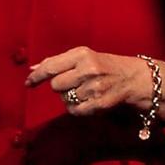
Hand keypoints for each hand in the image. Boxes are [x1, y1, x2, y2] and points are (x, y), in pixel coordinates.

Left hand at [26, 47, 164, 119]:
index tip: (28, 83)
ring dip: (71, 98)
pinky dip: (78, 109)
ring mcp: (95, 86)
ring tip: (85, 92)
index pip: (51, 66)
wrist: (136, 78)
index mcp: (81, 54)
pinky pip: (76, 111)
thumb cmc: (105, 66)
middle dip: (61, 87)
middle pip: (56, 85)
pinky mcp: (100, 102)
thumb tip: (32, 68)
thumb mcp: (83, 57)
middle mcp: (88, 68)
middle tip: (74, 84)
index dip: (36, 77)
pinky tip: (87, 102)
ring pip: (65, 99)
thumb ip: (58, 62)